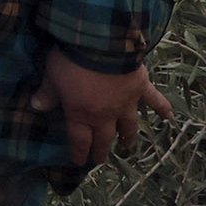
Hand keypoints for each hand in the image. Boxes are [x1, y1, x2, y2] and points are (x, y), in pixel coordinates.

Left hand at [30, 49, 170, 166]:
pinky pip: (154, 100)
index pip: (79, 139)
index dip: (79, 151)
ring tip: (128, 146)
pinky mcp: (140, 88)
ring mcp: (125, 104)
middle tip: (101, 160)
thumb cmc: (71, 61)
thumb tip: (34, 106)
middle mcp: (105, 115)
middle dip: (101, 150)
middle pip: (103, 138)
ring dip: (128, 137)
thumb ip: (46, 93)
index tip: (80, 161)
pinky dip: (162, 107)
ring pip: (128, 126)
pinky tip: (170, 116)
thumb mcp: (52, 76)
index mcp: (81, 114)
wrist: (101, 44)